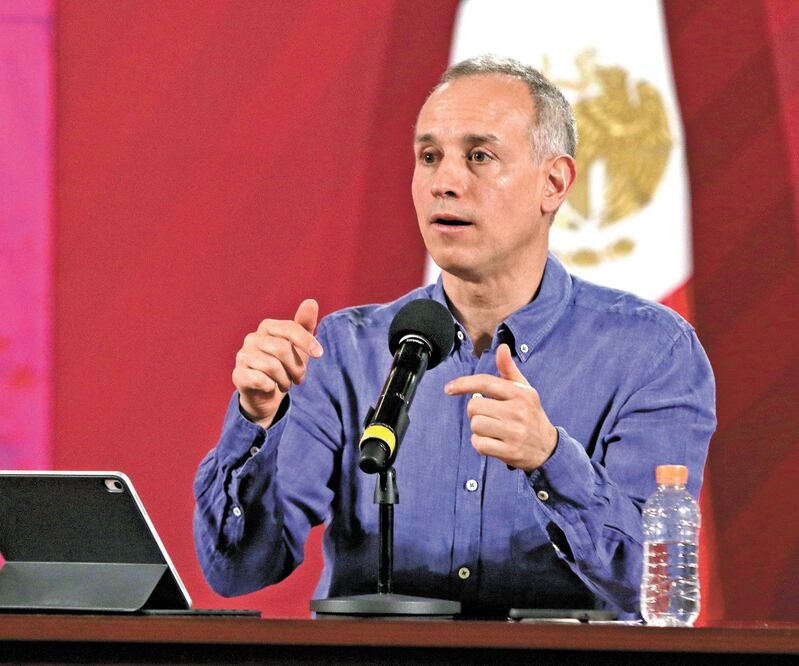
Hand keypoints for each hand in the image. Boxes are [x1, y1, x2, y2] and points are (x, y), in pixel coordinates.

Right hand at [232, 299, 322, 427]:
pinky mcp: (238, 375)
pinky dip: (271, 386)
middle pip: (282, 349)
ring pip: (272, 366)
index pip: (290, 328)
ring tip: (285, 383)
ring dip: (286, 380)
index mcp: (267, 327)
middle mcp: (252, 338)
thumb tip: (311, 301)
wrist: (266, 394)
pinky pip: (260, 380)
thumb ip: (305, 324)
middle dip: (297, 367)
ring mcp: (242, 356)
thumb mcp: (299, 346)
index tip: (319, 354)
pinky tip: (270, 387)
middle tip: (299, 378)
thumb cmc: (284, 365)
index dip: (306, 341)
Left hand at [444, 343, 557, 471]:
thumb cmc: (530, 414)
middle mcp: (518, 411)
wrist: (548, 448)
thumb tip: (502, 347)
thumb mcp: (524, 390)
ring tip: (493, 430)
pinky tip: (493, 443)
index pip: (485, 382)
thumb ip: (509, 369)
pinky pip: (480, 444)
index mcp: (520, 392)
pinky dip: (480, 444)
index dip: (463, 383)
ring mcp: (515, 432)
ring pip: (475, 425)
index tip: (449, 388)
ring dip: (478, 429)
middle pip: (474, 406)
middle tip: (488, 416)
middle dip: (475, 412)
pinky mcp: (510, 451)